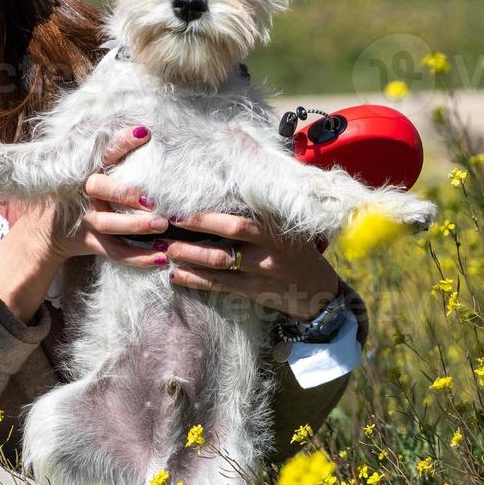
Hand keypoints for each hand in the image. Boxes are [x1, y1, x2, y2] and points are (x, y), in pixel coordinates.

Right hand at [0, 125, 169, 323]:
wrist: (43, 231)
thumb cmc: (69, 189)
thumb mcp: (72, 162)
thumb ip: (88, 140)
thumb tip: (107, 112)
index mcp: (83, 171)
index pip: (102, 153)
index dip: (120, 143)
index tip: (143, 133)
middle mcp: (84, 195)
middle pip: (101, 190)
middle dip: (125, 192)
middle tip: (152, 196)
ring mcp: (88, 220)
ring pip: (110, 225)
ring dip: (136, 225)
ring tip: (163, 225)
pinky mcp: (93, 243)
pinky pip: (116, 253)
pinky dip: (139, 259)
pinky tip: (161, 259)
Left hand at [157, 212, 342, 321]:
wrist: (318, 290)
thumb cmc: (295, 252)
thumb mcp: (283, 227)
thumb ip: (258, 212)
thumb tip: (220, 193)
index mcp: (273, 225)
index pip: (238, 215)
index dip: (208, 213)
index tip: (181, 208)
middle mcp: (268, 245)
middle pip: (228, 233)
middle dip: (195, 228)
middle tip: (165, 224)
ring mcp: (261, 269)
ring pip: (220, 260)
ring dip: (189, 255)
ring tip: (165, 249)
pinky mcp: (255, 291)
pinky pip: (220, 284)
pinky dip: (195, 280)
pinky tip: (175, 276)